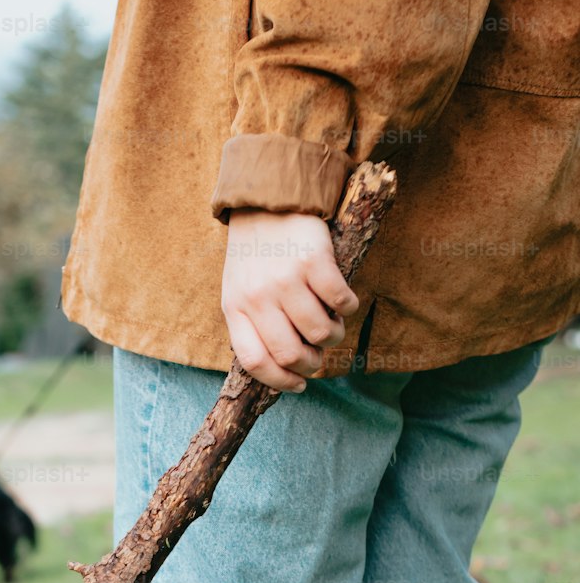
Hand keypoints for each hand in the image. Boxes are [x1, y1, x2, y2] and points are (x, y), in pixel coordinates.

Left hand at [221, 209, 359, 392]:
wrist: (267, 198)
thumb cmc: (256, 254)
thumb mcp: (239, 290)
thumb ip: (253, 325)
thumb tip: (284, 368)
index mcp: (235, 308)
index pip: (255, 362)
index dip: (280, 381)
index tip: (299, 384)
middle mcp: (258, 296)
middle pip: (290, 354)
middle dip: (312, 364)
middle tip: (319, 354)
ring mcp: (286, 278)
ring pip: (320, 332)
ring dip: (334, 336)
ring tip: (331, 324)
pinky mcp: (314, 260)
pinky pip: (341, 302)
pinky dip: (348, 309)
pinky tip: (344, 303)